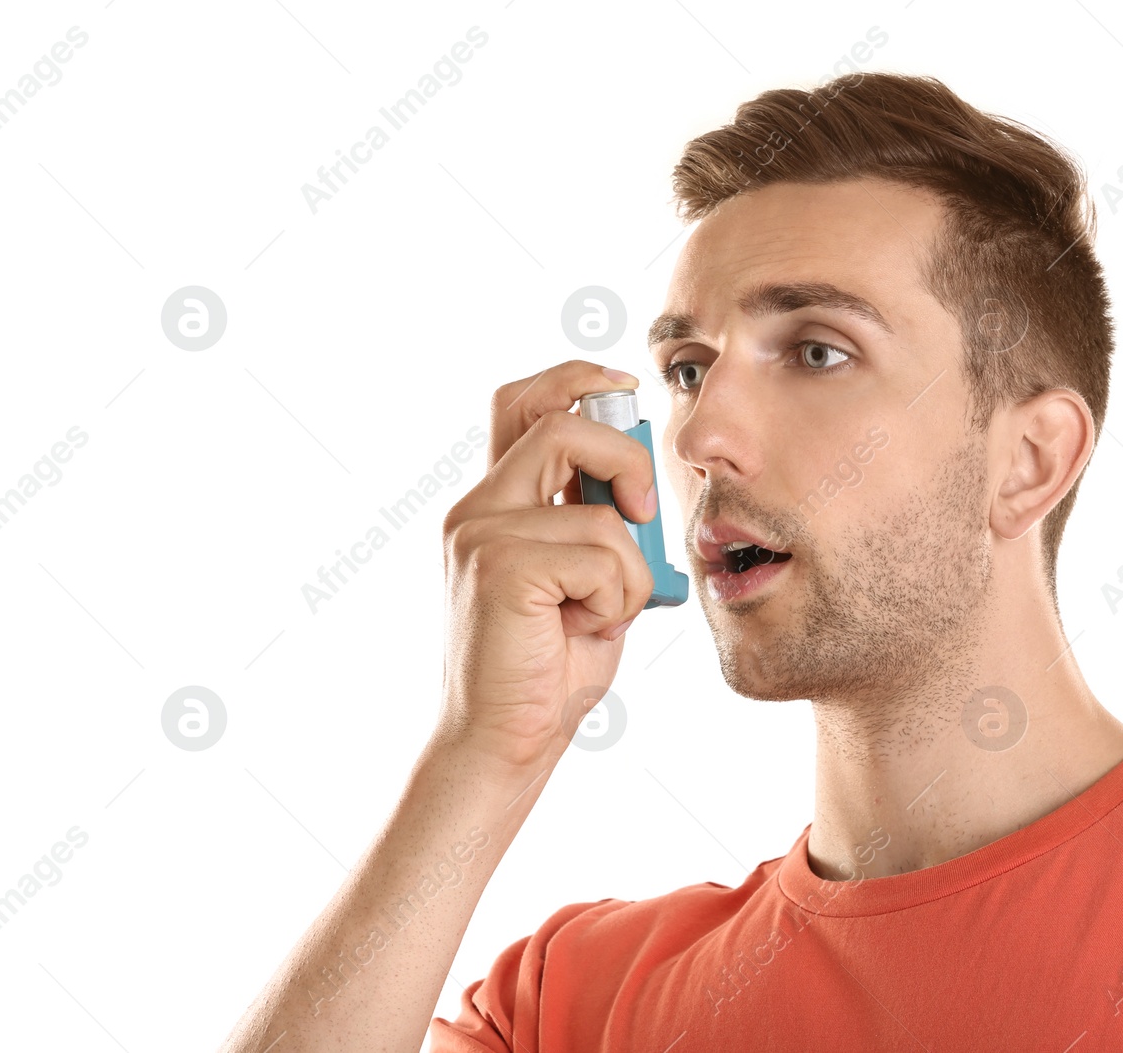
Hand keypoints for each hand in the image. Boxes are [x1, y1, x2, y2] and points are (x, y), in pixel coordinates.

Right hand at [435, 361, 657, 774]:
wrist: (504, 743)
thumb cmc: (548, 670)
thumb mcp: (586, 581)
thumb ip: (599, 528)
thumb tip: (642, 488)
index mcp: (494, 503)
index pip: (522, 403)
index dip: (575, 379)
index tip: (626, 389)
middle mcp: (477, 508)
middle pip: (559, 423)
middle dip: (626, 457)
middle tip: (645, 513)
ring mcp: (481, 534)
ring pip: (598, 508)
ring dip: (629, 566)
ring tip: (603, 610)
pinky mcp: (499, 567)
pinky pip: (603, 555)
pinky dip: (618, 598)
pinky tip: (585, 631)